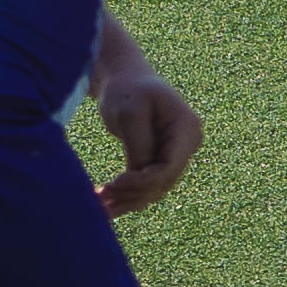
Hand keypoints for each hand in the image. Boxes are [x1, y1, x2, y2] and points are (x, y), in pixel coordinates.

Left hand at [84, 45, 202, 216]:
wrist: (126, 79)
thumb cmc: (127, 91)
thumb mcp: (131, 114)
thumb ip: (139, 145)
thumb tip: (141, 174)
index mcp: (187, 129)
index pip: (170, 167)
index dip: (143, 182)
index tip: (113, 183)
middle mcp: (188, 143)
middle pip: (163, 182)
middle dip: (132, 194)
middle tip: (98, 198)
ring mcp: (177, 152)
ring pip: (156, 188)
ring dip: (128, 200)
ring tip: (99, 207)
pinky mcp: (162, 159)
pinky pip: (148, 184)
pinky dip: (128, 196)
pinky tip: (105, 204)